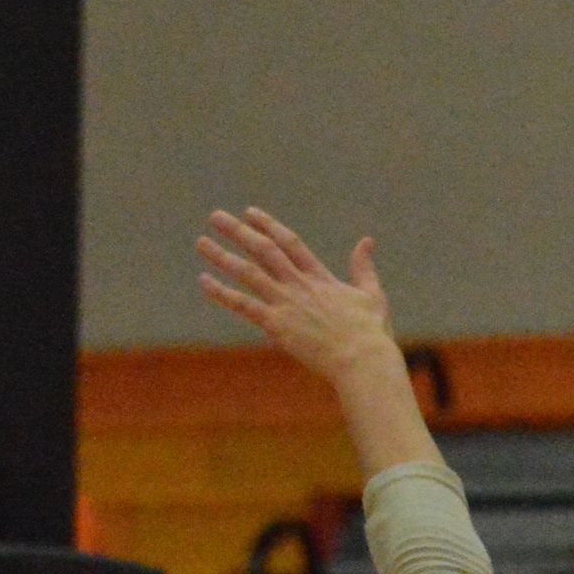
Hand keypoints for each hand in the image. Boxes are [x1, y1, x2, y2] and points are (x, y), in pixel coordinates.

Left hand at [197, 209, 398, 386]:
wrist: (362, 360)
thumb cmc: (371, 334)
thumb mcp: (372, 295)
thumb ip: (364, 267)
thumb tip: (367, 241)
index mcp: (320, 277)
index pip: (289, 243)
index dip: (268, 225)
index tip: (250, 213)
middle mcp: (299, 285)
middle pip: (263, 250)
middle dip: (238, 232)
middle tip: (215, 217)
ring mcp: (286, 303)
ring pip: (248, 272)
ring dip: (222, 256)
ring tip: (201, 242)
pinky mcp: (277, 325)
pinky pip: (243, 305)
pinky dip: (222, 293)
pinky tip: (204, 281)